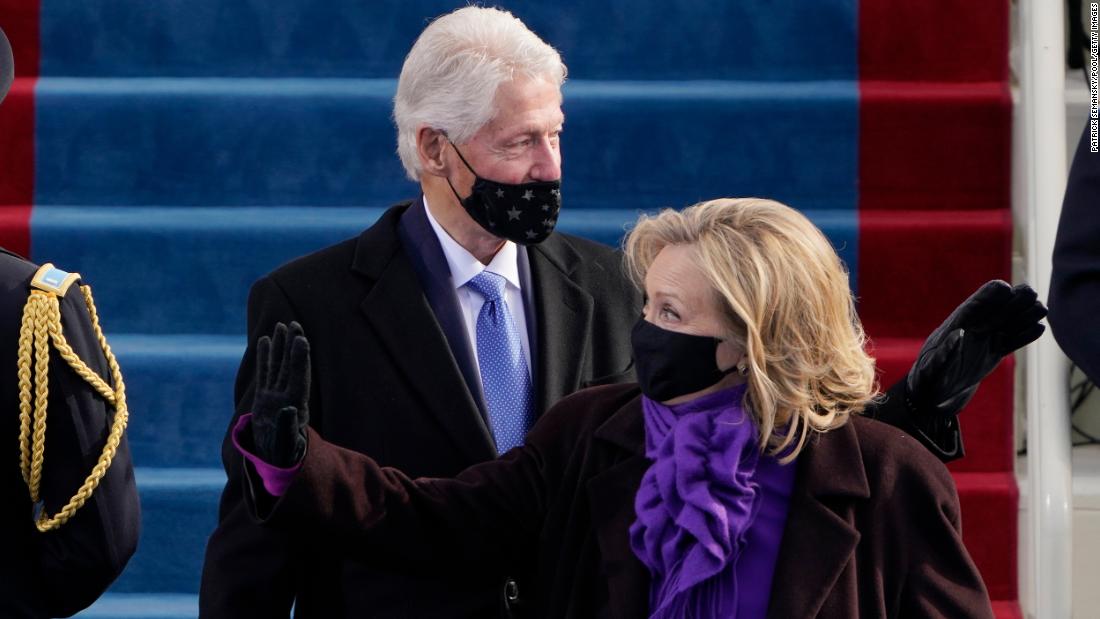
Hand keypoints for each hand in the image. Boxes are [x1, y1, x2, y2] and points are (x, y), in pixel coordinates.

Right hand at [251, 321, 310, 466]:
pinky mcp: (265, 397)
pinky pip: (266, 372)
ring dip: (280, 346)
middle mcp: (288, 396)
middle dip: (293, 346)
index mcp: (296, 405)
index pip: (299, 377)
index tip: (302, 340)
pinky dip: (265, 357)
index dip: (300, 359)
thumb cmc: (283, 456)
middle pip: (290, 366)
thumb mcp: (285, 445)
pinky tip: (265, 340)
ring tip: (281, 325)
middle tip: (295, 324)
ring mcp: (276, 394)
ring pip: (278, 365)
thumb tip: (289, 409)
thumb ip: (287, 428)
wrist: (274, 461)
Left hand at [907, 280, 1046, 417]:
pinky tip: (1039, 328)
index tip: (1003, 286)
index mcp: (951, 329)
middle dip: (1011, 301)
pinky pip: (1009, 342)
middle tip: (1031, 292)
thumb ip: (943, 355)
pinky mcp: (990, 355)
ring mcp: (981, 343)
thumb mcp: (931, 370)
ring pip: (1005, 325)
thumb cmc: (926, 383)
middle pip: (993, 312)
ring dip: (1022, 316)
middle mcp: (969, 332)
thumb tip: (958, 334)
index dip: (986, 296)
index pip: (971, 308)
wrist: (932, 399)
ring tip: (1041, 308)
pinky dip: (1023, 336)